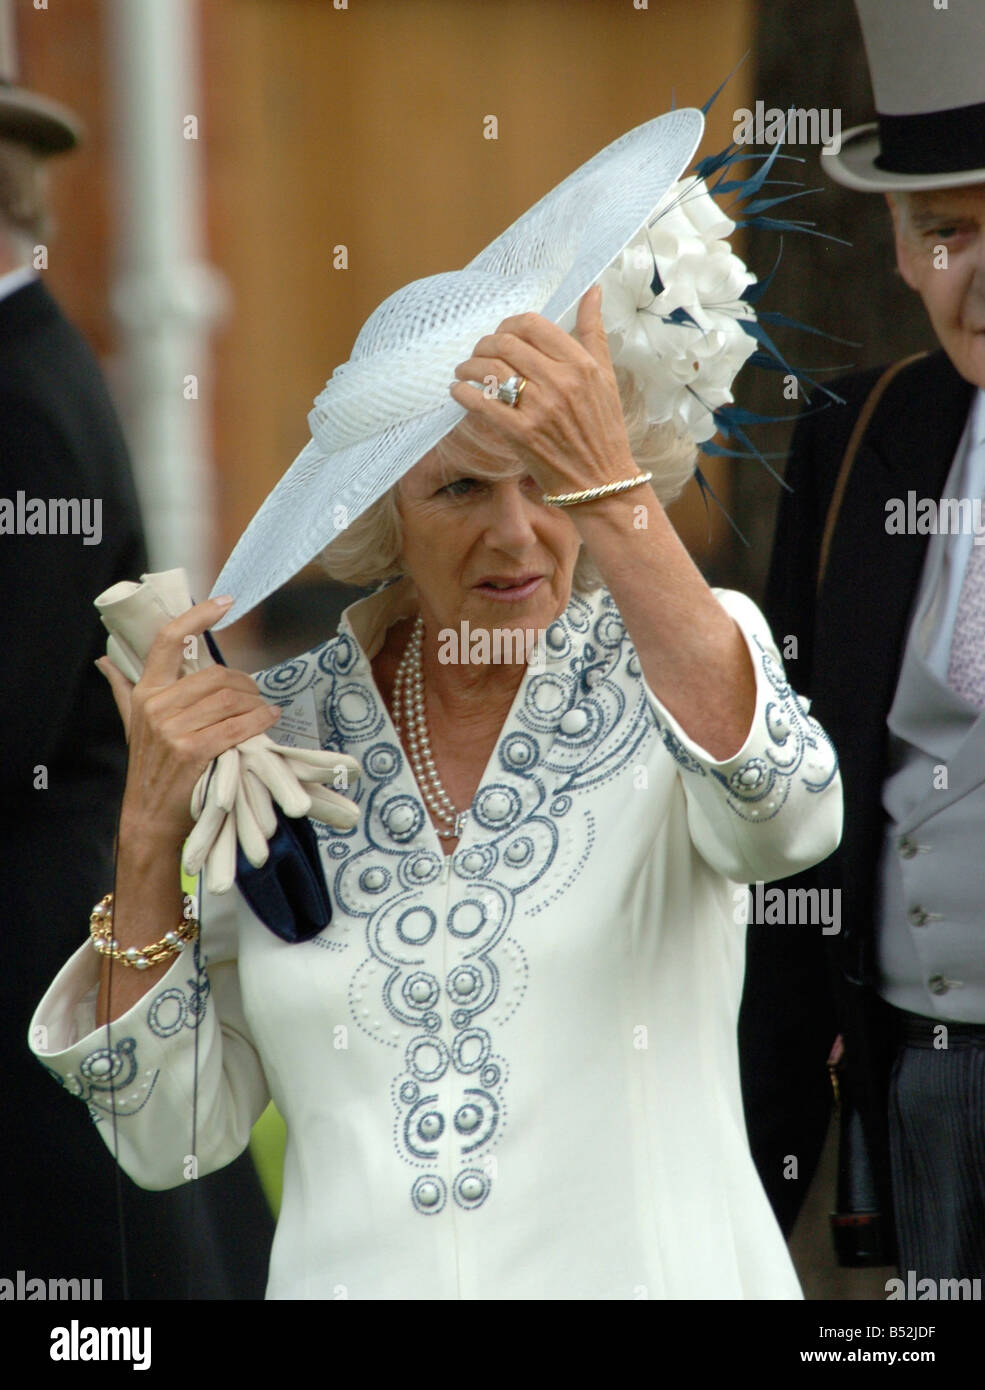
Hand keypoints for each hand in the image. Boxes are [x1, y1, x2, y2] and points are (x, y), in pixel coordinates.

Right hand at [97, 595, 280, 849]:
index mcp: (145, 692)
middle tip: (257, 696)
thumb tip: (106, 661)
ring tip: (264, 711)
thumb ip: (123, 690)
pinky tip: (267, 721)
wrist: (149, 818)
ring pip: (229, 699)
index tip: (225, 602)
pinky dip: (258, 721)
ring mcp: (172, 729)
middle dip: (245, 684)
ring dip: (256, 703)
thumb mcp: (132, 725)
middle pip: (215, 675)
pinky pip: (235, 726)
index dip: (197, 617)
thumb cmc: (149, 769)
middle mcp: (156, 705)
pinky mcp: (192, 751)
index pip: (168, 640)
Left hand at [449, 285, 637, 498]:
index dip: (507, 326)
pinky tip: (459, 392)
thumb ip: (593, 331)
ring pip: (490, 369)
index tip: (500, 336)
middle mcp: (561, 381)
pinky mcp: (521, 434)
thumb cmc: (602, 429)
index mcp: (581, 363)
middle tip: (477, 355)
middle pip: (505, 343)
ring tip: (464, 372)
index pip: (531, 324)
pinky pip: (481, 403)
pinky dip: (464, 393)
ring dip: (468, 367)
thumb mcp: (606, 376)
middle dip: (483, 345)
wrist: (600, 481)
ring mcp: (540, 408)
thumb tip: (593, 290)